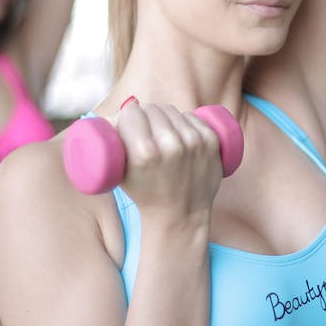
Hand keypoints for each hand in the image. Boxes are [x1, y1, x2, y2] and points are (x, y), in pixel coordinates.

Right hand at [114, 100, 221, 218]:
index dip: (127, 116)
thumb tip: (120, 110)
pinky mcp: (211, 141)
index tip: (127, 125)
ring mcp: (194, 142)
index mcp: (144, 153)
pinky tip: (180, 133)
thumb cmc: (145, 193)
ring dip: (164, 117)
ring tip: (161, 134)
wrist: (181, 216)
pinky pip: (191, 116)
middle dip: (145, 116)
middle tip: (144, 131)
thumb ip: (115, 142)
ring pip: (172, 110)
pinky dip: (184, 121)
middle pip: (152, 109)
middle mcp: (170, 145)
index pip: (131, 112)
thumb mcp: (119, 173)